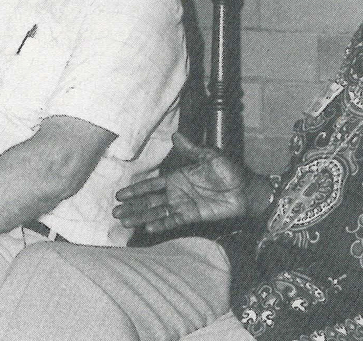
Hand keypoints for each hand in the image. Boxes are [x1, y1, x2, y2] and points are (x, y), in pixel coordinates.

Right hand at [113, 133, 246, 233]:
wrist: (246, 190)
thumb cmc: (230, 171)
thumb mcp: (209, 156)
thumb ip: (191, 149)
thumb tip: (176, 135)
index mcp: (176, 177)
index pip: (151, 185)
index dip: (135, 190)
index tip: (120, 195)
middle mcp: (176, 193)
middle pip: (149, 201)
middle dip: (132, 207)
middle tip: (115, 213)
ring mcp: (183, 206)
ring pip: (157, 212)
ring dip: (141, 217)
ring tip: (125, 223)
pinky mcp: (192, 216)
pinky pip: (173, 221)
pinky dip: (161, 224)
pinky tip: (148, 228)